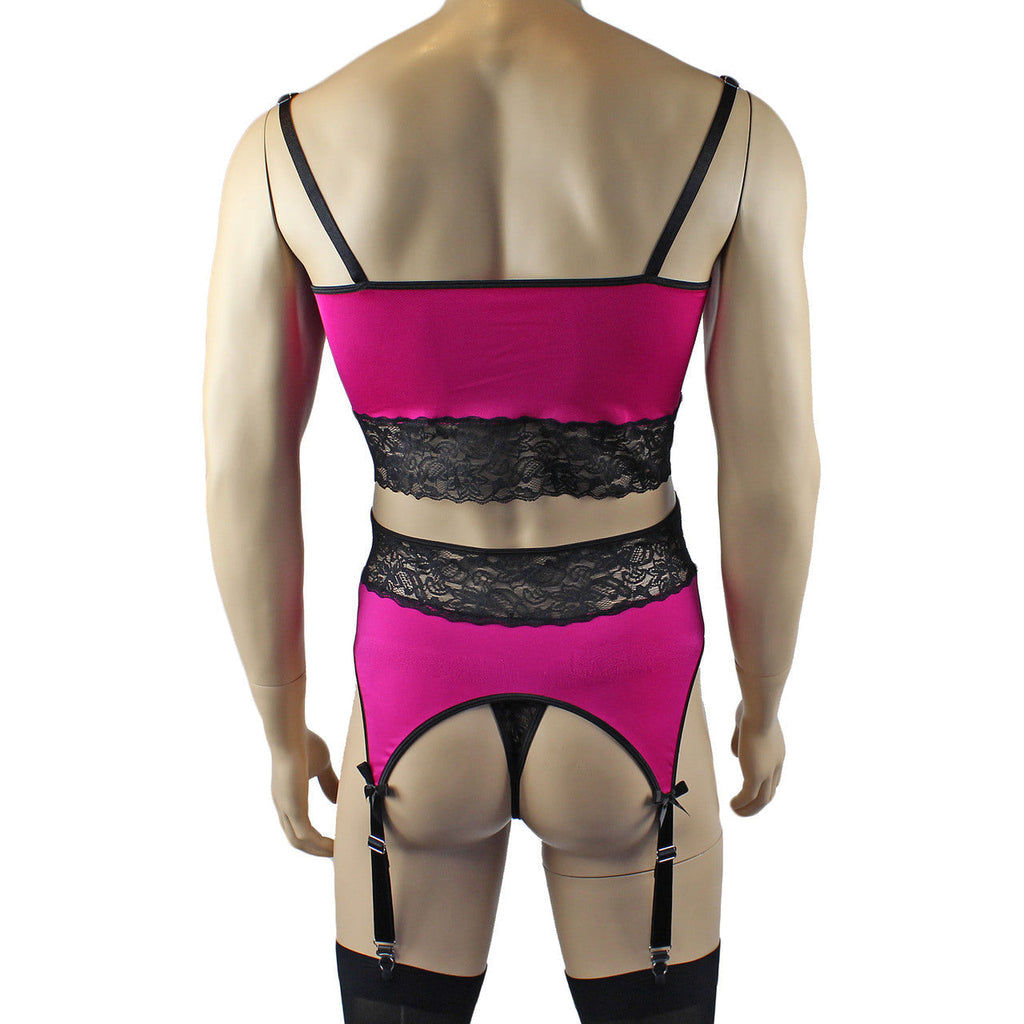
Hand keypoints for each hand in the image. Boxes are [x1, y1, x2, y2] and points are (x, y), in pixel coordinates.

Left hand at [269, 727, 338, 856]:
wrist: (290, 734)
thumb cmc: (304, 743)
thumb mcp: (322, 765)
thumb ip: (329, 782)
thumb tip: (338, 798)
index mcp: (286, 796)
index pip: (295, 825)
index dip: (310, 836)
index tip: (328, 843)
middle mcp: (282, 806)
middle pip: (295, 839)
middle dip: (314, 850)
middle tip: (334, 855)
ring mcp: (285, 808)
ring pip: (300, 842)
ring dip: (318, 851)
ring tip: (337, 855)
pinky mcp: (293, 808)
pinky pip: (306, 836)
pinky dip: (320, 845)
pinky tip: (334, 847)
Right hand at [729, 701, 784, 816]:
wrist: (760, 710)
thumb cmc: (752, 708)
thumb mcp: (745, 724)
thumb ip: (741, 740)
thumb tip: (736, 753)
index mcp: (777, 752)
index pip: (773, 776)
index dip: (763, 785)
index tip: (751, 790)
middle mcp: (776, 764)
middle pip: (770, 791)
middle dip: (757, 802)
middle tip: (745, 808)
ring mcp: (767, 771)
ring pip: (762, 799)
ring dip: (750, 808)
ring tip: (736, 811)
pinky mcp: (756, 775)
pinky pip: (748, 796)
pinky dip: (741, 804)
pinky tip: (732, 805)